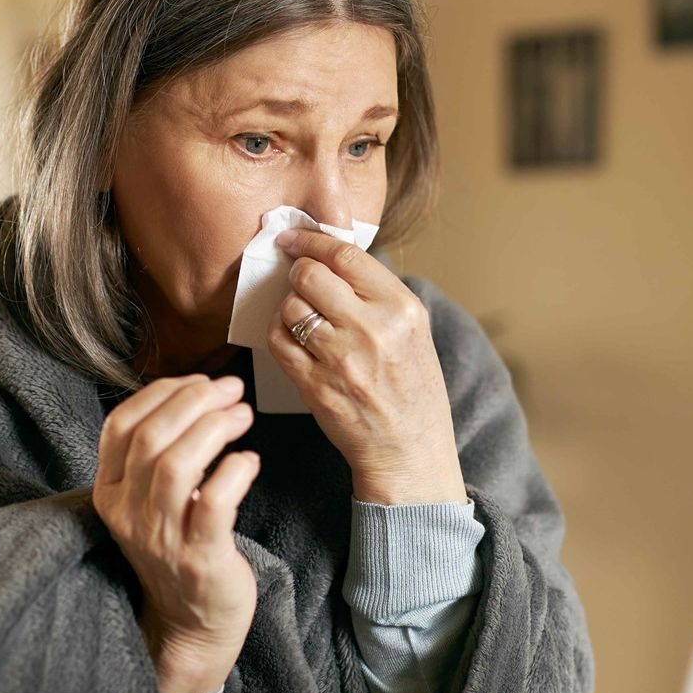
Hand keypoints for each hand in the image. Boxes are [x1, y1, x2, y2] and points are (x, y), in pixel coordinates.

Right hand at [93, 373, 261, 692]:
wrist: (191, 624)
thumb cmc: (178, 550)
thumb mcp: (149, 502)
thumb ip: (158, 454)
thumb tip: (193, 394)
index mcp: (110, 492)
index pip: (121, 424)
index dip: (162, 393)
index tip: (199, 382)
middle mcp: (128, 513)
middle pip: (151, 437)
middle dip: (194, 401)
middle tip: (231, 389)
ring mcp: (162, 538)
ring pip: (176, 465)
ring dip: (215, 428)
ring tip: (243, 414)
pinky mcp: (200, 557)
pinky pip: (214, 502)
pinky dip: (235, 471)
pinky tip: (250, 461)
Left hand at [264, 229, 466, 504]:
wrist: (411, 452)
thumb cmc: (412, 390)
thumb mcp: (414, 333)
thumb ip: (378, 295)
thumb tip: (330, 258)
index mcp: (402, 308)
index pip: (345, 255)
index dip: (311, 240)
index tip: (293, 239)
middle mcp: (373, 329)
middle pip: (310, 276)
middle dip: (297, 274)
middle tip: (299, 282)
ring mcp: (342, 359)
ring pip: (291, 308)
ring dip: (289, 309)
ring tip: (302, 320)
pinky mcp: (317, 386)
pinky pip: (279, 343)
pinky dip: (279, 335)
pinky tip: (292, 340)